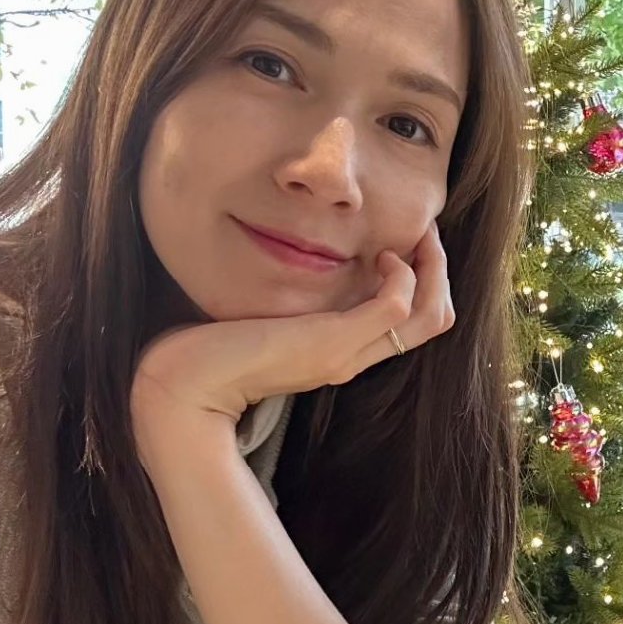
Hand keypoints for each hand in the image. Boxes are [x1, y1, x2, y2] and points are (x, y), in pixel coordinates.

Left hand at [131, 222, 453, 448]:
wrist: (182, 389)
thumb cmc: (205, 353)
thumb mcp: (259, 322)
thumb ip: (283, 305)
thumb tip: (282, 270)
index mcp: (340, 353)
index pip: (415, 323)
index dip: (425, 280)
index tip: (406, 243)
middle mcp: (354, 357)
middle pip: (436, 319)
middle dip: (440, 270)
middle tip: (426, 234)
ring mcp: (347, 353)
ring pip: (429, 314)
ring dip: (433, 268)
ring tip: (415, 240)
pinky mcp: (333, 343)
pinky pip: (396, 306)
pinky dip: (402, 275)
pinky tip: (379, 255)